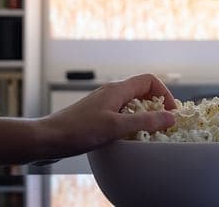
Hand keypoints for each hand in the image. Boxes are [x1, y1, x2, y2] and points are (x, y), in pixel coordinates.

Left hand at [37, 74, 175, 157]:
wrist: (47, 139)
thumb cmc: (77, 130)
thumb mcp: (115, 127)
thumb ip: (145, 121)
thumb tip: (171, 117)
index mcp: (117, 89)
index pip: (149, 80)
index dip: (164, 94)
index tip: (170, 113)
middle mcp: (111, 93)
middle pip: (143, 91)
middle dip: (157, 105)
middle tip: (163, 124)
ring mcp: (104, 104)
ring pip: (132, 104)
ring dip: (144, 116)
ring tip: (147, 133)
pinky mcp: (97, 116)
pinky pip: (122, 114)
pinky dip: (131, 123)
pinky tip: (128, 138)